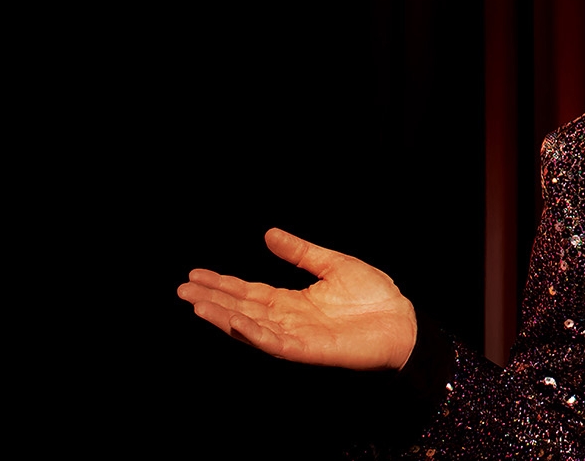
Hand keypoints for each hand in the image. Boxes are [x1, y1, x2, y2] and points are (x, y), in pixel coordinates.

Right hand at [177, 228, 416, 370]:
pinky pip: (275, 343)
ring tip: (197, 304)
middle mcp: (288, 320)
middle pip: (241, 308)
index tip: (195, 274)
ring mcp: (296, 336)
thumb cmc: (374, 296)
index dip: (222, 284)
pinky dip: (253, 333)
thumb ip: (300, 252)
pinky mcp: (308, 350)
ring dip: (223, 316)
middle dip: (212, 299)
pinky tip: (235, 322)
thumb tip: (268, 234)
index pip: (249, 292)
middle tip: (182, 289)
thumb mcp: (332, 264)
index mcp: (293, 301)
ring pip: (250, 326)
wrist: (402, 320)